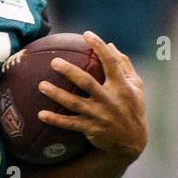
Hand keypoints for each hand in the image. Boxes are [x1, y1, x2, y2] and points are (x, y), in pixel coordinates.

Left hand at [37, 31, 147, 160]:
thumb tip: (111, 44)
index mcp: (121, 86)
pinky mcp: (90, 128)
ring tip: (41, 85)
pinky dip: (55, 120)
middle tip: (54, 61)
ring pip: (74, 103)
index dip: (99, 47)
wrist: (132, 142)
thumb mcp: (136, 86)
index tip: (86, 34)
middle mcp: (109, 99)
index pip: (110, 62)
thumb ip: (124, 65)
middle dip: (70, 71)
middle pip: (86, 82)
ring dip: (56, 94)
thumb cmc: (133, 109)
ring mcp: (99, 115)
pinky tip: (41, 114)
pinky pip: (69, 124)